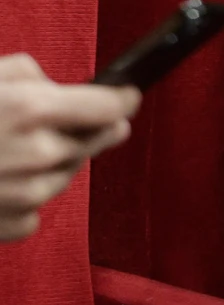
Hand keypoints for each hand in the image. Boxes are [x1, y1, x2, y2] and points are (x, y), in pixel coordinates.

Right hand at [0, 53, 139, 241]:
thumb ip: (30, 78)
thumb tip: (63, 90)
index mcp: (33, 109)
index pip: (110, 107)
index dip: (122, 100)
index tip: (129, 96)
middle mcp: (38, 154)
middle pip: (94, 142)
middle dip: (85, 129)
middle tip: (68, 122)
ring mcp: (26, 195)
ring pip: (65, 176)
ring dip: (50, 163)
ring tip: (4, 153)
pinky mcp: (10, 226)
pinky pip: (36, 208)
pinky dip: (21, 197)